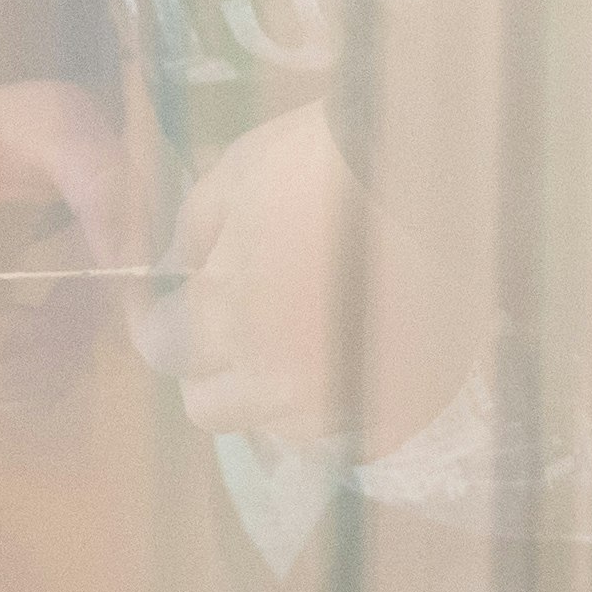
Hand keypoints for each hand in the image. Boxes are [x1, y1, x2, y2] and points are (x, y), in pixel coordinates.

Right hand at [0, 79, 140, 409]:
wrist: (14, 123)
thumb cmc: (23, 116)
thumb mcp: (62, 122)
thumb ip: (99, 181)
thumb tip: (129, 265)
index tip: (41, 320)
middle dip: (31, 362)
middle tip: (87, 320)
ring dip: (46, 371)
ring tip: (89, 314)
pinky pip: (3, 372)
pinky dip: (48, 368)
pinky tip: (81, 320)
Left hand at [128, 99, 480, 456]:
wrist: (436, 172)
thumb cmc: (325, 160)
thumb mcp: (238, 174)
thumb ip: (193, 234)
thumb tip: (174, 270)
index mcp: (225, 319)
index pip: (160, 350)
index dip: (155, 319)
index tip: (165, 296)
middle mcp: (273, 379)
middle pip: (208, 406)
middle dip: (206, 364)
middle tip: (229, 318)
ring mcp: (337, 406)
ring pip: (274, 424)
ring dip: (270, 386)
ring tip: (303, 330)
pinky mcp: (393, 416)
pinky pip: (341, 432)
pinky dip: (333, 399)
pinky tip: (352, 348)